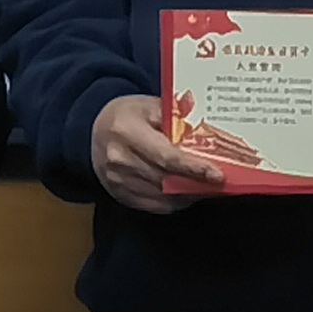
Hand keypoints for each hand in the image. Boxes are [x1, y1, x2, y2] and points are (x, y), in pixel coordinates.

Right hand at [90, 93, 239, 212]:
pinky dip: (176, 201)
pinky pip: (156, 205)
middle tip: (220, 181)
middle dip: (197, 182)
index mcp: (127, 130)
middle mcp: (120, 158)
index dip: (193, 167)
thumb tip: (206, 134)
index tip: (217, 174)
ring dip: (189, 193)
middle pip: (167, 179)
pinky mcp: (120, 195)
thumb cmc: (126, 116)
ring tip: (207, 186)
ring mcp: (118, 180)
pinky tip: (187, 191)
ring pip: (164, 196)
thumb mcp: (148, 106)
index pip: (165, 156)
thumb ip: (176, 118)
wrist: (92, 132)